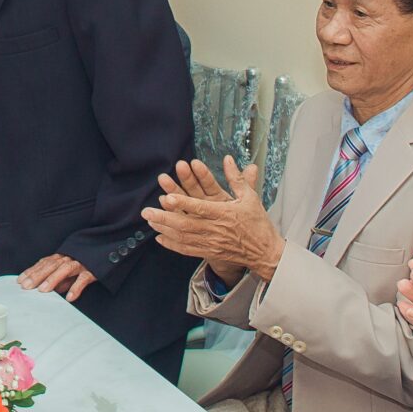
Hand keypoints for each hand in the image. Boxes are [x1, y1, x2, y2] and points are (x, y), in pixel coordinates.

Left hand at [19, 252, 95, 301]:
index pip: (43, 264)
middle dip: (37, 276)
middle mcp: (68, 258)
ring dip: (53, 279)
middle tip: (26, 286)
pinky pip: (83, 279)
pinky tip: (70, 297)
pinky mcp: (92, 271)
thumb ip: (57, 280)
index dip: (31, 271)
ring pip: (64, 269)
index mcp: (60, 258)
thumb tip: (44, 289)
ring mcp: (80, 263)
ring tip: (43, 290)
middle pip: (50, 266)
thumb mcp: (67, 273)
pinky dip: (76, 288)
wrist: (106, 254)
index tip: (19, 280)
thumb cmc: (83, 265)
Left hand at [141, 157, 281, 283]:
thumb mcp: (250, 197)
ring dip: (164, 229)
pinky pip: (187, 249)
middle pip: (185, 224)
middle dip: (164, 217)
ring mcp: (211, 243)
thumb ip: (237, 178)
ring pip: (183, 237)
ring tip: (149, 221)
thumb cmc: (258, 223)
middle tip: (146, 211)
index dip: (183, 203)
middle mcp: (216, 229)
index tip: (167, 197)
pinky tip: (160, 237)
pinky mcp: (210, 252)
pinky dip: (172, 244)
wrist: (265, 252)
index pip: (200, 207)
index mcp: (225, 213)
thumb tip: (228, 159)